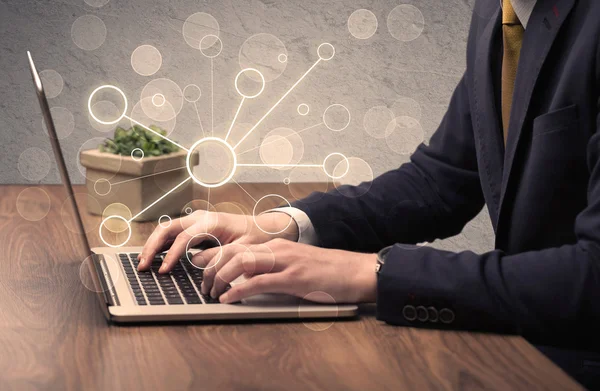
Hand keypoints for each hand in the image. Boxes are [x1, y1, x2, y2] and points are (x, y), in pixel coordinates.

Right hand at [138, 211, 297, 272]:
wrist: (265, 228)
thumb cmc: (256, 238)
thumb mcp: (242, 249)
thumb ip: (219, 255)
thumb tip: (194, 262)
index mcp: (212, 222)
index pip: (184, 238)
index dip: (171, 255)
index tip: (163, 270)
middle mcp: (200, 218)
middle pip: (167, 229)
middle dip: (152, 247)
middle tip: (143, 266)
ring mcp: (196, 221)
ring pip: (166, 230)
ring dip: (153, 245)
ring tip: (143, 263)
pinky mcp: (195, 228)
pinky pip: (173, 234)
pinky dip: (161, 245)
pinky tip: (155, 258)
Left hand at [198, 238, 377, 303]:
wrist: (355, 271)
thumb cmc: (327, 271)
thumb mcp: (296, 264)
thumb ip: (274, 267)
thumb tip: (249, 278)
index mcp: (276, 245)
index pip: (236, 244)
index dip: (214, 256)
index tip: (202, 269)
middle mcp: (278, 249)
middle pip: (233, 251)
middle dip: (212, 268)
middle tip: (204, 285)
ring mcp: (286, 263)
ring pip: (241, 262)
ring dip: (221, 278)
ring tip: (213, 293)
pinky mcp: (294, 279)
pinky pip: (258, 283)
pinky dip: (238, 291)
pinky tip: (229, 299)